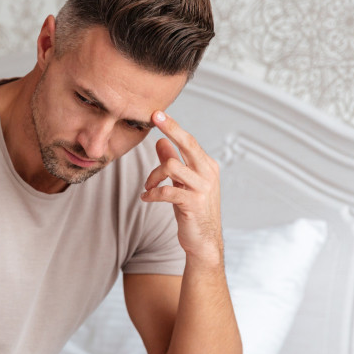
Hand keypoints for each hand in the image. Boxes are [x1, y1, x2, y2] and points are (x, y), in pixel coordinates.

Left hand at [140, 111, 222, 264]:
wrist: (203, 240)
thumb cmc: (191, 210)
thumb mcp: (182, 183)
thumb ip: (172, 161)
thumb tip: (160, 141)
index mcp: (206, 165)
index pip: (188, 140)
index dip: (173, 126)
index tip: (157, 113)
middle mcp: (207, 173)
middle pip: (188, 143)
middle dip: (170, 129)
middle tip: (154, 118)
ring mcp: (202, 188)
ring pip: (171, 166)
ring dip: (153, 176)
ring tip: (147, 187)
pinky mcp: (193, 203)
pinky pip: (167, 191)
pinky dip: (152, 193)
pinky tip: (146, 198)